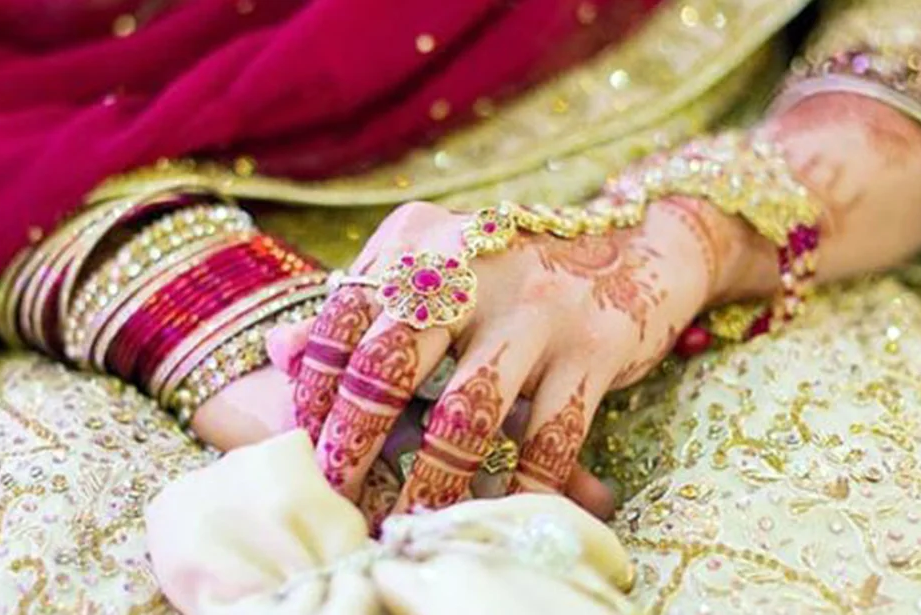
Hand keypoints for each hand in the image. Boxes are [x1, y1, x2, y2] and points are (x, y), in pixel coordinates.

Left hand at [269, 197, 744, 514]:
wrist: (641, 241)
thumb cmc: (517, 265)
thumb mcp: (438, 259)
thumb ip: (363, 299)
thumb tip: (278, 351)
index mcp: (427, 242)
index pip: (345, 317)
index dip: (316, 388)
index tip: (304, 442)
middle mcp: (478, 265)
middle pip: (393, 363)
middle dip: (355, 441)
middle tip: (335, 493)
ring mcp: (540, 308)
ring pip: (469, 415)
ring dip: (431, 482)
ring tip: (406, 524)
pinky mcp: (596, 346)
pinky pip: (550, 438)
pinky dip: (521, 489)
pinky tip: (494, 516)